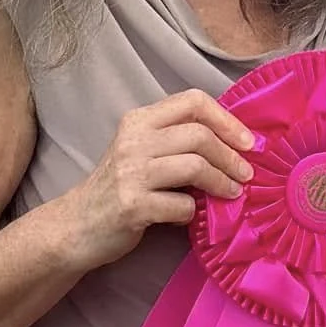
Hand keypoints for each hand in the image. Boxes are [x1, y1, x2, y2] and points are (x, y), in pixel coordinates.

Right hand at [60, 89, 254, 270]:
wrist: (77, 226)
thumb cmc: (120, 188)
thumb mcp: (141, 152)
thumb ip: (176, 142)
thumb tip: (234, 145)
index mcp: (139, 121)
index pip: (192, 101)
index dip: (227, 120)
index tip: (248, 142)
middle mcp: (133, 141)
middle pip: (199, 136)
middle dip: (231, 156)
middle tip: (246, 175)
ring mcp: (131, 173)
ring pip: (194, 166)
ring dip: (221, 183)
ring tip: (232, 193)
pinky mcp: (132, 206)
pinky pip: (182, 205)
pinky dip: (193, 212)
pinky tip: (188, 215)